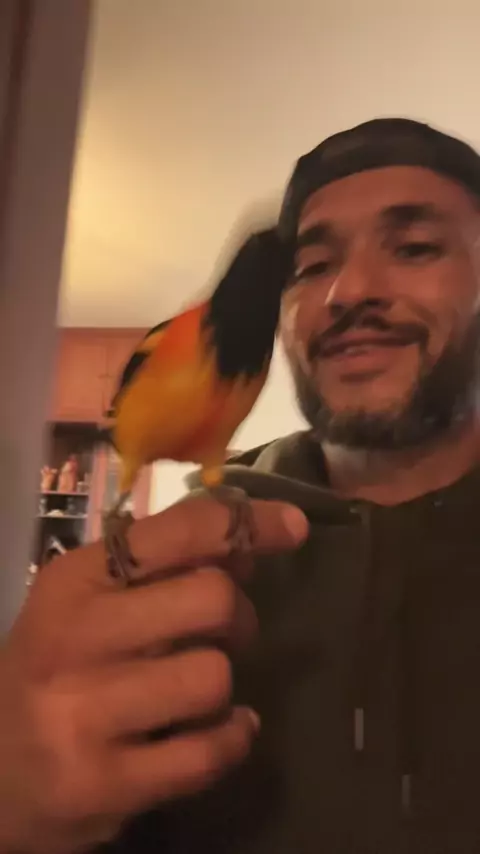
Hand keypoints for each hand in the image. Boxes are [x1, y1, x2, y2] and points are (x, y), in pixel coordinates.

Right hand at [0, 496, 307, 852]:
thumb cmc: (55, 666)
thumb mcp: (91, 601)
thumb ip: (161, 568)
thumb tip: (248, 548)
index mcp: (74, 580)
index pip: (178, 532)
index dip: (247, 526)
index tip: (291, 528)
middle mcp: (74, 638)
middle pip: (213, 600)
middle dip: (237, 615)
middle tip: (225, 632)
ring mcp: (84, 714)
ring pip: (214, 677)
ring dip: (223, 684)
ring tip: (200, 691)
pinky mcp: (103, 784)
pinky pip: (209, 752)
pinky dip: (233, 738)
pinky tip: (223, 731)